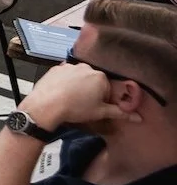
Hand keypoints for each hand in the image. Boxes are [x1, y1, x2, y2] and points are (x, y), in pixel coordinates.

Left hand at [23, 61, 138, 130]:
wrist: (46, 105)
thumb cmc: (74, 108)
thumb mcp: (100, 112)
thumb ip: (120, 113)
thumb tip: (137, 117)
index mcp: (100, 77)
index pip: (107, 87)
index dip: (101, 99)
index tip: (94, 106)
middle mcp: (86, 67)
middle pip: (93, 80)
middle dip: (90, 91)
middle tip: (82, 103)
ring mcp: (69, 66)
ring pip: (78, 76)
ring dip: (77, 85)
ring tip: (70, 99)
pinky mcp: (56, 68)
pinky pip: (64, 74)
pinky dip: (64, 82)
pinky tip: (61, 92)